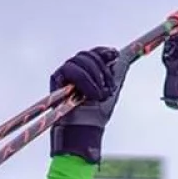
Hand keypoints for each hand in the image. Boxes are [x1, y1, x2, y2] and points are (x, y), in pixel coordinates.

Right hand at [48, 47, 129, 163]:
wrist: (87, 127)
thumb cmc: (98, 113)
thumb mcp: (111, 88)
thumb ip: (116, 71)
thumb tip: (121, 54)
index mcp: (86, 71)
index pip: (93, 53)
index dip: (103, 52)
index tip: (115, 55)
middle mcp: (74, 70)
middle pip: (87, 55)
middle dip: (102, 69)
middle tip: (108, 88)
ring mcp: (65, 73)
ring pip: (81, 59)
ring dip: (95, 77)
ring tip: (99, 94)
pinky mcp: (56, 78)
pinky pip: (71, 69)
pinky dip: (84, 80)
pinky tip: (90, 94)